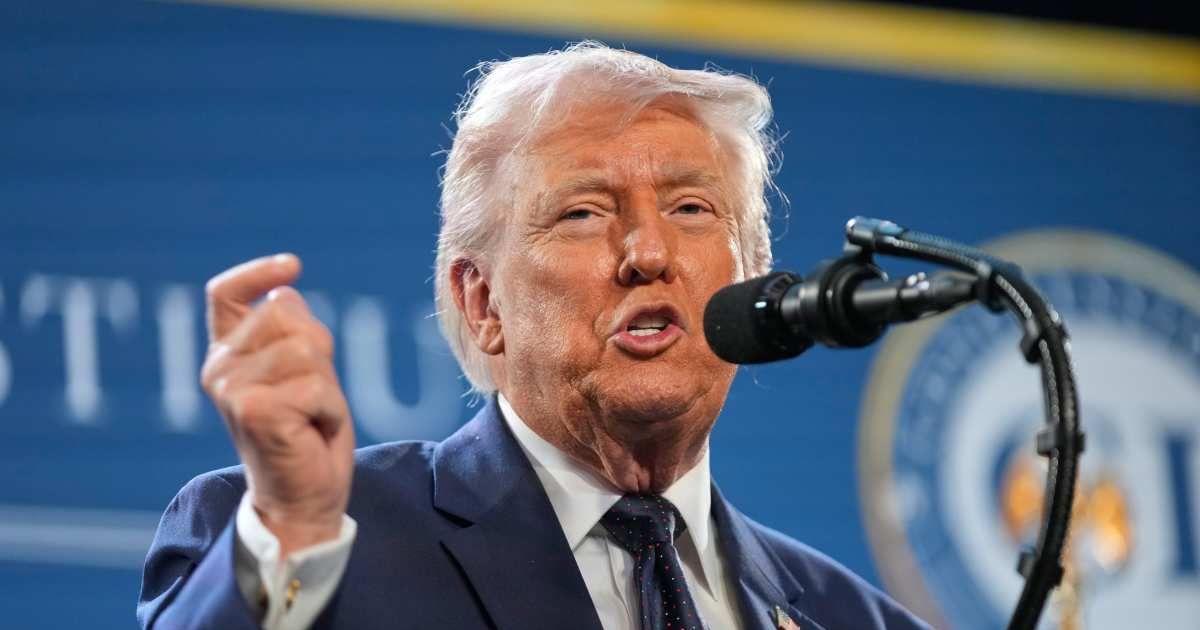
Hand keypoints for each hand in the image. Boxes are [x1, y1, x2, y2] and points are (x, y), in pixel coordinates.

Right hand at [200, 254, 354, 556]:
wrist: (302, 499)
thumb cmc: (307, 434)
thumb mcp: (304, 372)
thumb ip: (292, 333)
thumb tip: (287, 291)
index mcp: (227, 353)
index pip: (226, 294)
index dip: (257, 272)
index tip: (293, 265)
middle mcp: (220, 367)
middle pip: (287, 314)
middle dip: (319, 349)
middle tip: (312, 395)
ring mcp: (232, 388)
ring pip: (306, 349)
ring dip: (327, 384)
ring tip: (312, 415)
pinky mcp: (253, 410)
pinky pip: (317, 386)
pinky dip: (330, 409)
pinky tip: (314, 431)